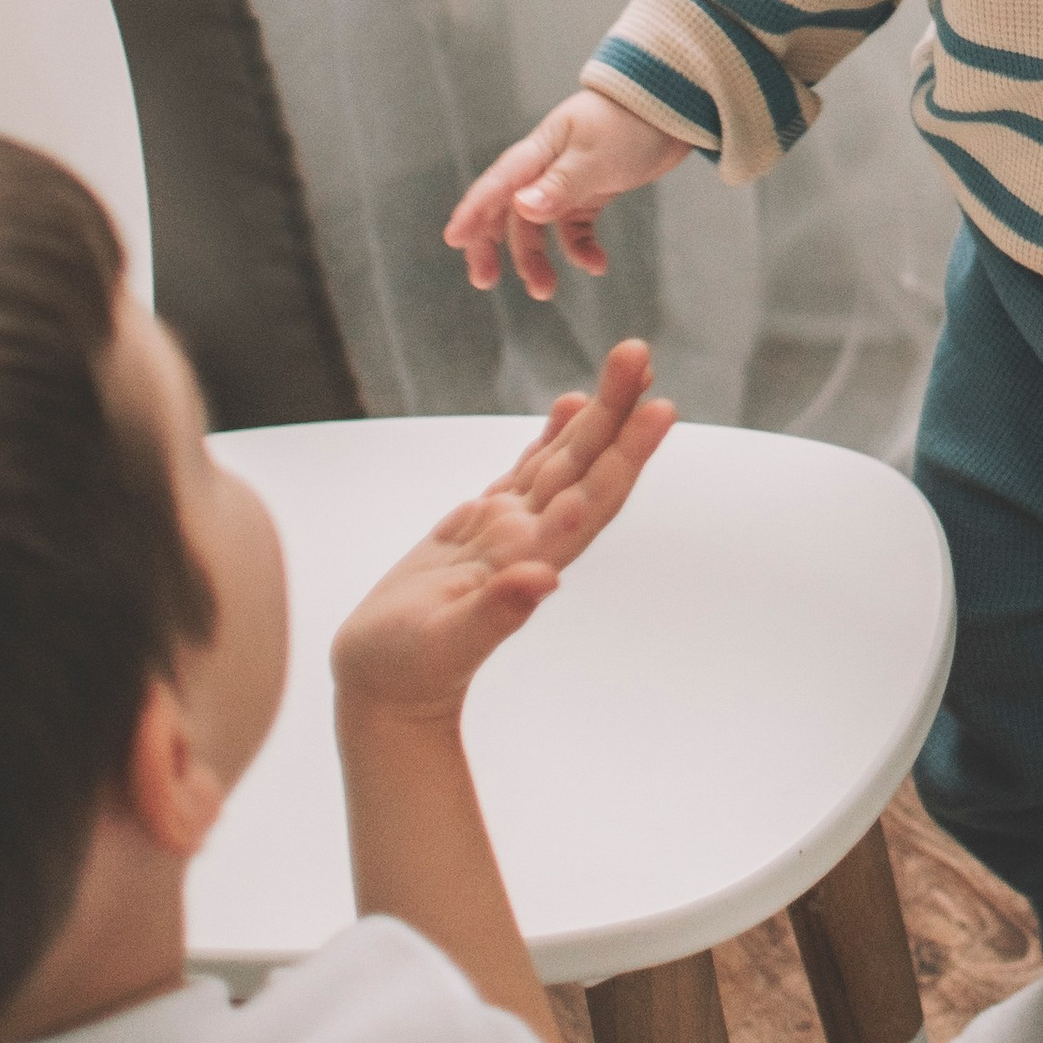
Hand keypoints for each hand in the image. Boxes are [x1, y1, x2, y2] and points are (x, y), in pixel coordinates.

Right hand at [330, 341, 676, 727]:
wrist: (384, 687)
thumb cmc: (407, 672)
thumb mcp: (447, 644)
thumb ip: (495, 613)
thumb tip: (541, 580)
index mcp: (530, 559)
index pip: (592, 500)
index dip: (626, 456)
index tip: (658, 411)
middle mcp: (530, 538)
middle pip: (585, 465)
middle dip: (617, 411)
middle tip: (640, 355)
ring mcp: (509, 528)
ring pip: (562, 459)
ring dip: (597, 413)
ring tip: (629, 362)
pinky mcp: (481, 524)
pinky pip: (528, 469)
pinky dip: (552, 435)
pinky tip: (573, 404)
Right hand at [443, 87, 691, 300]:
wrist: (672, 107)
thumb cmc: (631, 120)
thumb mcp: (595, 154)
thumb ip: (561, 184)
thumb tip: (522, 208)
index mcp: (539, 151)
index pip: (498, 184)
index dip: (473, 211)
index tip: (453, 240)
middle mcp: (545, 168)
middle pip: (506, 212)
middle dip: (492, 246)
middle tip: (484, 280)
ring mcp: (567, 182)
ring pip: (538, 228)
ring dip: (537, 259)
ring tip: (545, 291)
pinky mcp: (591, 194)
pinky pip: (575, 230)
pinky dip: (580, 250)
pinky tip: (597, 266)